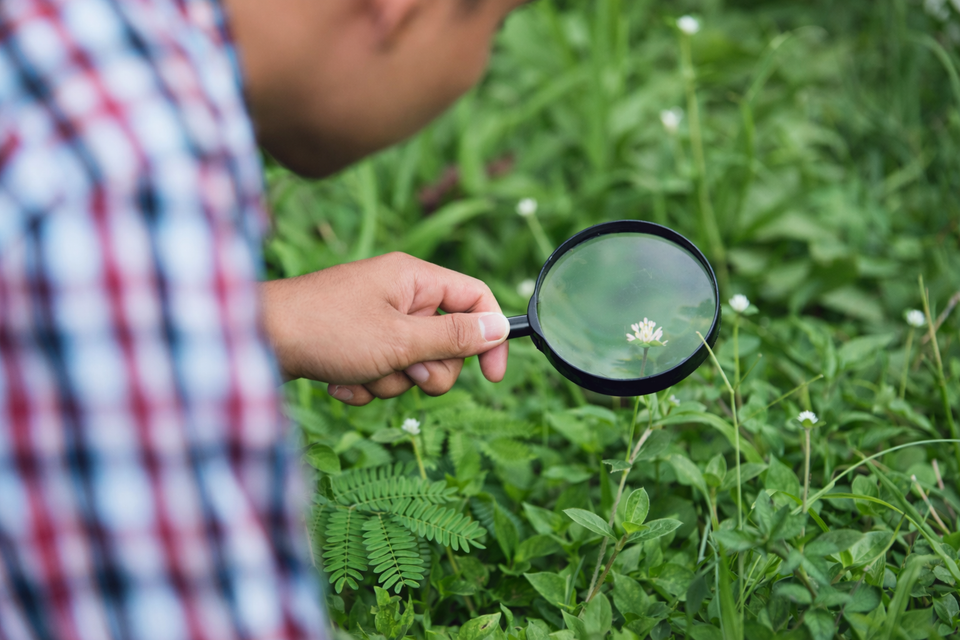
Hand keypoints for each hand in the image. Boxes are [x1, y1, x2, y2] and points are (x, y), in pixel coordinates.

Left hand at [259, 252, 509, 405]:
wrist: (254, 340)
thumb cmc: (326, 330)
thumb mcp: (399, 340)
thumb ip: (453, 337)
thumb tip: (499, 327)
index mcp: (414, 278)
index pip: (475, 298)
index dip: (491, 336)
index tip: (493, 377)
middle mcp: (397, 293)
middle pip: (446, 339)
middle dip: (428, 369)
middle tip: (404, 371)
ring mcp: (374, 318)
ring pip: (412, 362)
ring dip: (391, 380)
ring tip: (360, 374)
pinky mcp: (353, 341)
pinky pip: (381, 370)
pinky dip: (366, 383)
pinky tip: (339, 382)